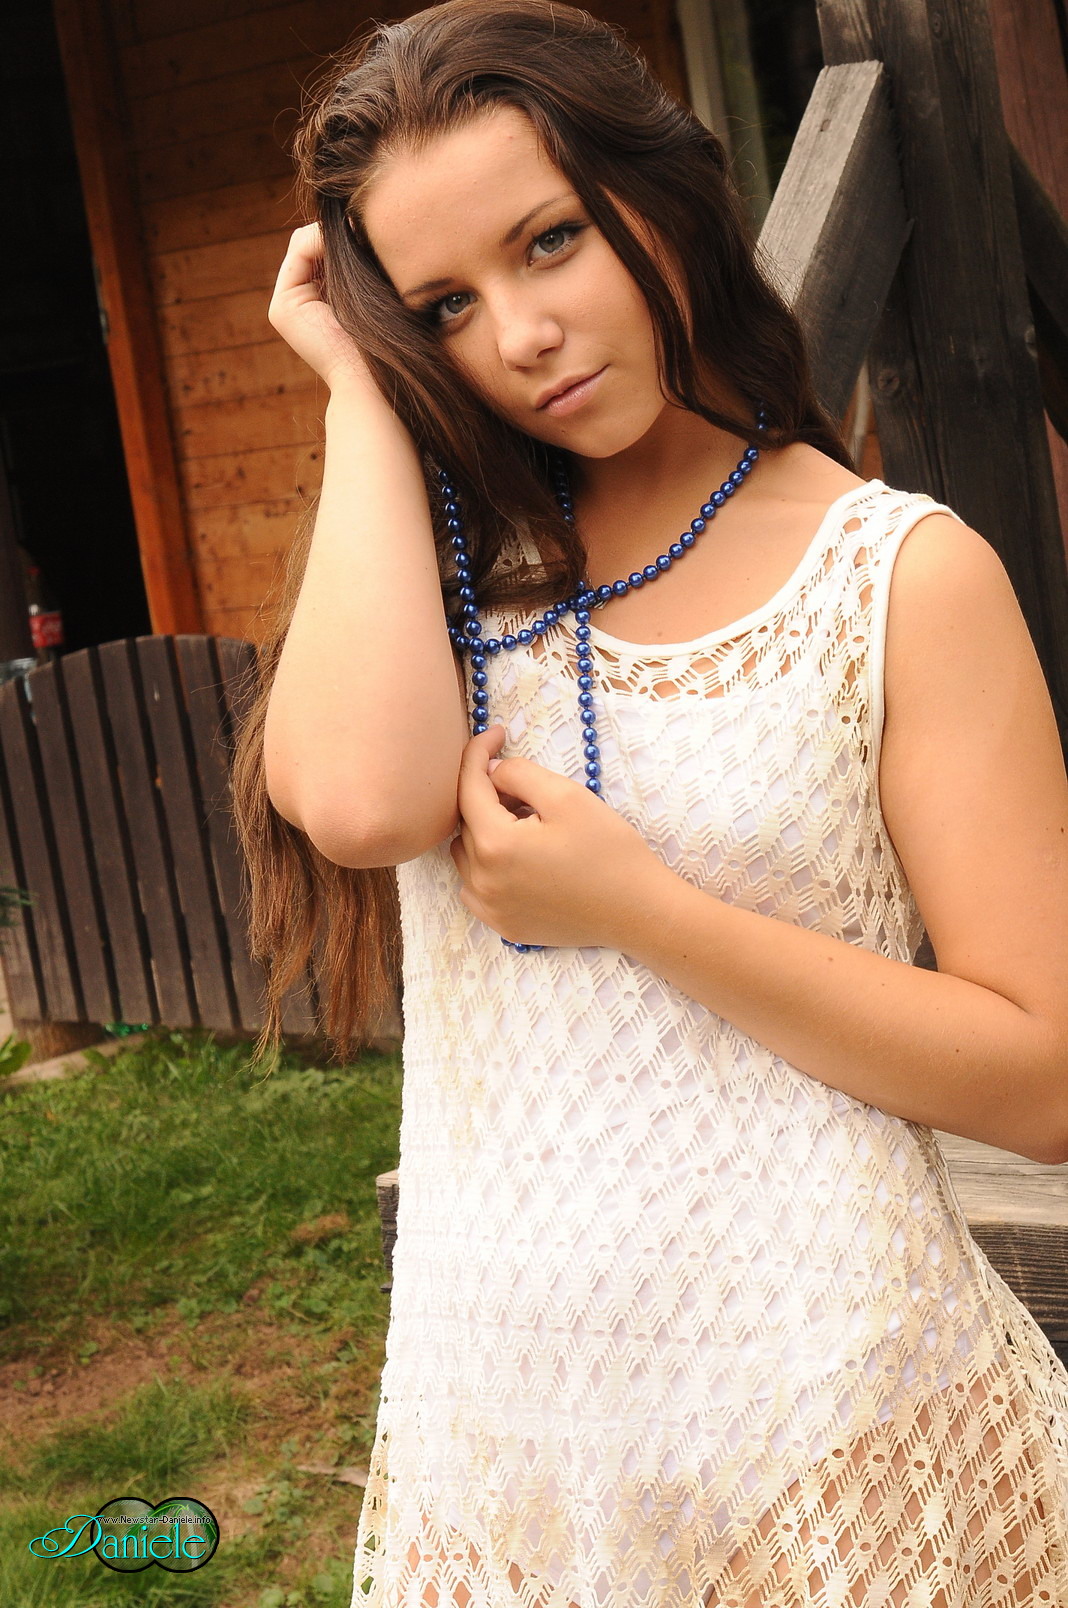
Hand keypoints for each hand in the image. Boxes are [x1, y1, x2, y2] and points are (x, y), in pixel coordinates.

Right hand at [267, 222, 377, 394]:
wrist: (371, 378)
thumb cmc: (384, 340)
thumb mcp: (374, 292)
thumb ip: (360, 261)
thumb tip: (362, 218)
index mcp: (319, 303)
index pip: (324, 250)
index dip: (346, 235)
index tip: (373, 230)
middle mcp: (298, 303)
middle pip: (313, 243)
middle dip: (338, 234)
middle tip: (367, 227)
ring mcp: (285, 305)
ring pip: (306, 242)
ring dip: (333, 235)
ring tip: (360, 237)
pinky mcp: (282, 306)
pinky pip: (301, 249)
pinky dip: (324, 239)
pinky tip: (346, 244)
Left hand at [449, 726, 664, 949]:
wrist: (638, 912)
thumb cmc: (609, 852)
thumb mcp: (567, 797)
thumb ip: (519, 774)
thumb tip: (490, 771)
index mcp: (495, 845)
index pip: (468, 787)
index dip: (478, 753)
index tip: (496, 734)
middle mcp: (482, 880)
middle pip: (466, 821)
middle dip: (489, 794)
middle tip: (526, 787)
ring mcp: (490, 908)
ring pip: (467, 854)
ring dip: (486, 830)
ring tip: (527, 822)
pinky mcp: (503, 924)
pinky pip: (475, 887)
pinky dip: (486, 865)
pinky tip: (519, 858)